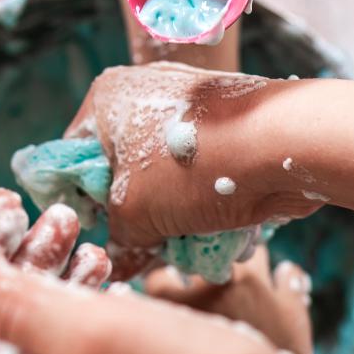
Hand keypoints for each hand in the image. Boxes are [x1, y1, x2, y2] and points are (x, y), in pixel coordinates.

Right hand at [66, 63, 321, 276]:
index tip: (96, 234)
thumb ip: (114, 236)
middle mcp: (144, 95)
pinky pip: (199, 180)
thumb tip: (118, 258)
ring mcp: (188, 111)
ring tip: (185, 245)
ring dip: (172, 220)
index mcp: (106, 98)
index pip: (70, 157)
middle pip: (121, 173)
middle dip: (135, 217)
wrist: (283, 145)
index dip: (79, 202)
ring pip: (164, 183)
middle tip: (144, 247)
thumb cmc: (194, 167)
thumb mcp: (134, 213)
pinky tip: (215, 234)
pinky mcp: (224, 132)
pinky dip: (204, 208)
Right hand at [145, 246, 315, 353]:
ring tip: (243, 273)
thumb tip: (140, 318)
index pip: (161, 278)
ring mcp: (261, 291)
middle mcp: (223, 286)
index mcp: (188, 302)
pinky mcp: (292, 306)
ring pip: (253, 253)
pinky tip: (278, 282)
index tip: (164, 287)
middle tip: (201, 275)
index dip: (162, 283)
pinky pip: (290, 274)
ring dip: (247, 262)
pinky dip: (284, 278)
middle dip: (202, 263)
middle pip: (207, 255)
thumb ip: (157, 337)